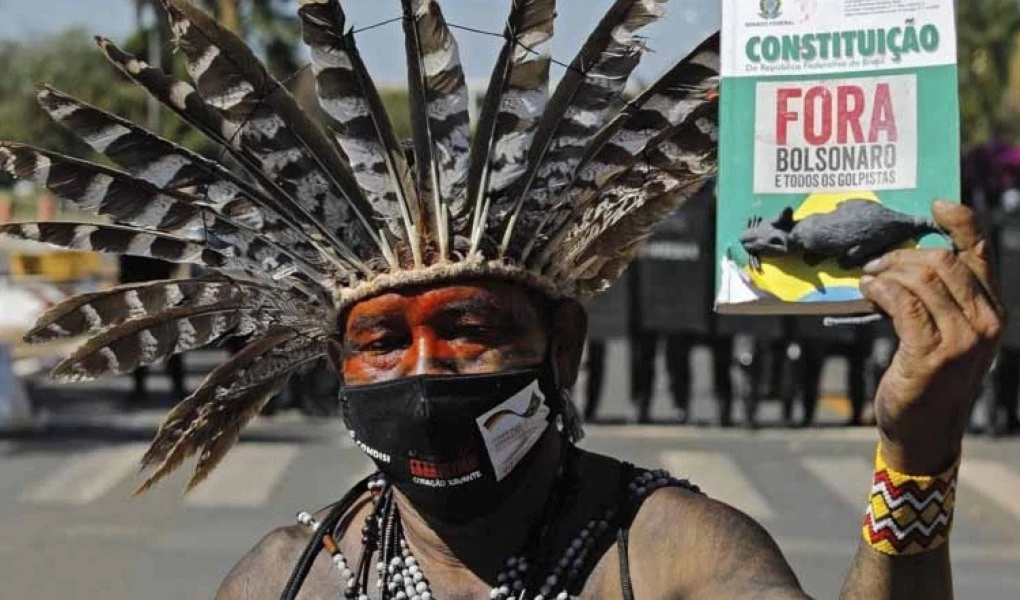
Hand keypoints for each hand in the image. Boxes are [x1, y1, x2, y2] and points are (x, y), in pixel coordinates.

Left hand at [860, 201, 1005, 474]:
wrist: (924, 431)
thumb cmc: (928, 379)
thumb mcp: (946, 335)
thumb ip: (940, 300)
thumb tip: (907, 259)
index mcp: (992, 311)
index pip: (980, 254)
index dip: (960, 222)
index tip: (936, 204)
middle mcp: (985, 322)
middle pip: (943, 262)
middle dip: (903, 254)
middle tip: (875, 262)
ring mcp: (962, 340)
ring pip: (922, 279)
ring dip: (887, 271)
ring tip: (868, 277)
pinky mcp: (932, 353)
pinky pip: (902, 303)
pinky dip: (880, 289)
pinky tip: (867, 290)